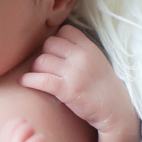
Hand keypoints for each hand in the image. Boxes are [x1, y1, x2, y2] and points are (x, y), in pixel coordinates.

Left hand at [20, 25, 138, 139]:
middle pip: (49, 44)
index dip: (57, 40)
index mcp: (90, 48)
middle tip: (47, 67)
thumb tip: (55, 39)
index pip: (64, 31)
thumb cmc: (101, 85)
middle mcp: (82, 57)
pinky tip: (25, 81)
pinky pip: (41, 79)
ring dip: (36, 69)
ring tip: (40, 76)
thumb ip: (79, 48)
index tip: (56, 53)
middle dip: (45, 54)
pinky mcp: (67, 90)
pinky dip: (29, 80)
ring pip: (41, 61)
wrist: (115, 110)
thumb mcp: (96, 60)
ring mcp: (75, 74)